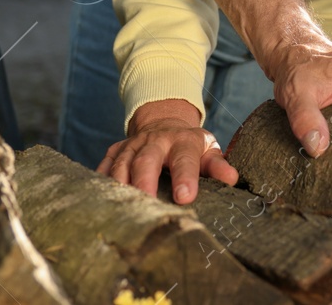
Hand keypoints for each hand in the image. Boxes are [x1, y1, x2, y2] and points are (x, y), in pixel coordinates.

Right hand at [99, 98, 237, 203]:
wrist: (163, 123)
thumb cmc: (190, 146)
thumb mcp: (208, 150)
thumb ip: (218, 165)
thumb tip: (232, 179)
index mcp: (182, 141)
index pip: (184, 160)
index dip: (184, 178)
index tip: (185, 198)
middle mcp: (155, 141)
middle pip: (146, 161)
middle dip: (144, 182)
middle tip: (146, 205)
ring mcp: (132, 145)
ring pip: (122, 164)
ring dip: (120, 185)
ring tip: (122, 209)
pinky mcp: (116, 151)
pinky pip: (104, 165)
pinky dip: (101, 180)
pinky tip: (99, 199)